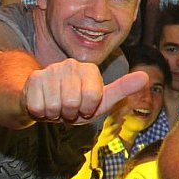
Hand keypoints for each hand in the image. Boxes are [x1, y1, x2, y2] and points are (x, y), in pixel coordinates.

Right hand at [22, 63, 148, 124]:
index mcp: (90, 69)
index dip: (88, 109)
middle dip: (70, 113)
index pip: (94, 97)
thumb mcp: (101, 101)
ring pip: (55, 105)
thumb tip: (145, 77)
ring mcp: (50, 69)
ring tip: (57, 107)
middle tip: (69, 109)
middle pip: (73, 102)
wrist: (44, 102)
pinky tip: (43, 104)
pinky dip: (40, 112)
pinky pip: (38, 106)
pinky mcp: (33, 78)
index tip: (85, 107)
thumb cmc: (76, 104)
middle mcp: (71, 64)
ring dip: (55, 113)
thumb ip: (122, 89)